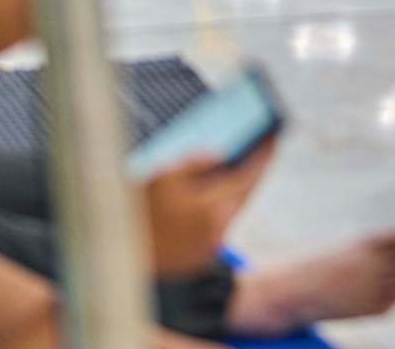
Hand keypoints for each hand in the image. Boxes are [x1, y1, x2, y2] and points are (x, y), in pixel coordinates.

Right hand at [141, 139, 277, 277]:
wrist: (120, 258)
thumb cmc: (137, 215)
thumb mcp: (163, 177)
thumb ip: (195, 163)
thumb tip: (220, 156)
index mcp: (211, 210)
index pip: (248, 177)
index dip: (263, 154)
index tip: (274, 135)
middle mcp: (216, 230)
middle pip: (243, 193)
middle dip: (252, 168)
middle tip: (260, 143)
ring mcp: (208, 245)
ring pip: (229, 207)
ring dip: (235, 184)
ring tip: (238, 159)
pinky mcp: (198, 253)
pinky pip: (215, 219)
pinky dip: (218, 199)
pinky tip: (213, 184)